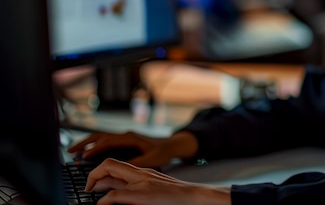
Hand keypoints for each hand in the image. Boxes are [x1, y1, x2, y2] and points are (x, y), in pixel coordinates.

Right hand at [68, 130, 198, 168]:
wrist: (172, 145)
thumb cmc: (163, 151)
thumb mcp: (152, 158)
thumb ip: (138, 161)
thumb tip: (123, 166)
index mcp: (131, 138)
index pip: (108, 141)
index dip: (95, 149)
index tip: (84, 157)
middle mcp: (125, 135)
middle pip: (100, 136)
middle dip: (84, 143)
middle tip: (70, 152)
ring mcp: (124, 138)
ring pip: (101, 138)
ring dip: (87, 143)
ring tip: (74, 152)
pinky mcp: (124, 142)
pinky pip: (105, 142)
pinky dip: (94, 146)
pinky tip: (87, 153)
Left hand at [86, 158, 231, 204]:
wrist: (196, 197)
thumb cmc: (178, 197)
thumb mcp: (156, 188)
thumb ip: (142, 187)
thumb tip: (124, 194)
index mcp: (144, 172)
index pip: (116, 164)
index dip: (100, 171)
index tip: (93, 183)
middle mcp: (141, 174)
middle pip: (110, 164)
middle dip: (92, 175)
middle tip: (87, 188)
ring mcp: (141, 183)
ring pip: (110, 176)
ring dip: (95, 184)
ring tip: (90, 192)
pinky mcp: (142, 194)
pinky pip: (116, 195)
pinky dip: (105, 200)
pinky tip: (102, 204)